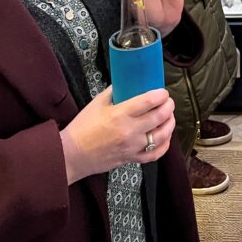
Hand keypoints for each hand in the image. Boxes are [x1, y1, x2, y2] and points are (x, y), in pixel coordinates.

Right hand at [60, 87, 174, 184]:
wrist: (71, 155)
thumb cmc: (83, 127)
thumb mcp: (97, 103)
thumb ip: (115, 91)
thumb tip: (128, 82)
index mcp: (120, 114)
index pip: (149, 102)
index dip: (161, 95)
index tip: (163, 91)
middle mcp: (129, 131)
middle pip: (159, 117)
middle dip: (168, 106)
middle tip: (168, 101)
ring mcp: (132, 147)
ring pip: (161, 136)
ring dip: (170, 124)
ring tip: (169, 117)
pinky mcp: (131, 159)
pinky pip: (154, 155)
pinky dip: (164, 146)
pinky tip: (165, 137)